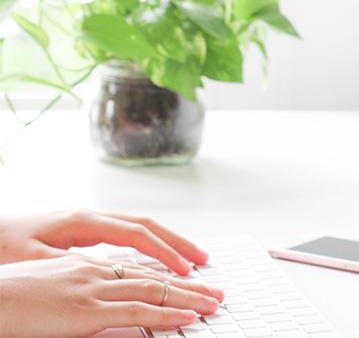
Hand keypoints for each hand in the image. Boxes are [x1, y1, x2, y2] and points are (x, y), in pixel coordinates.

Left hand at [0, 209, 207, 274]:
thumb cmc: (2, 245)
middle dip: (177, 241)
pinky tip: (155, 258)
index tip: (186, 269)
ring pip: (139, 227)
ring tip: (190, 258)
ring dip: (166, 241)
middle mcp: (92, 217)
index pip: (136, 234)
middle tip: (203, 260)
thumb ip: (71, 267)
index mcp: (83, 222)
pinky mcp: (84, 230)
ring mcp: (90, 222)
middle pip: (146, 224)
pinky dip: (148, 245)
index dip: (164, 251)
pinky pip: (126, 235)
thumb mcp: (32, 260)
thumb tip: (109, 276)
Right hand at [0, 254, 223, 337]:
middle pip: (153, 276)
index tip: (191, 282)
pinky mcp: (86, 309)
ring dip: (187, 296)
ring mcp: (94, 288)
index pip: (139, 270)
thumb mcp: (51, 289)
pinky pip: (136, 309)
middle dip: (189, 285)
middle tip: (216, 292)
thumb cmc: (10, 295)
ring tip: (213, 302)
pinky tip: (187, 315)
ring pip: (152, 289)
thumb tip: (100, 306)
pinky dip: (165, 312)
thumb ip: (80, 294)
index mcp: (88, 267)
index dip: (168, 277)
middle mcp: (97, 272)